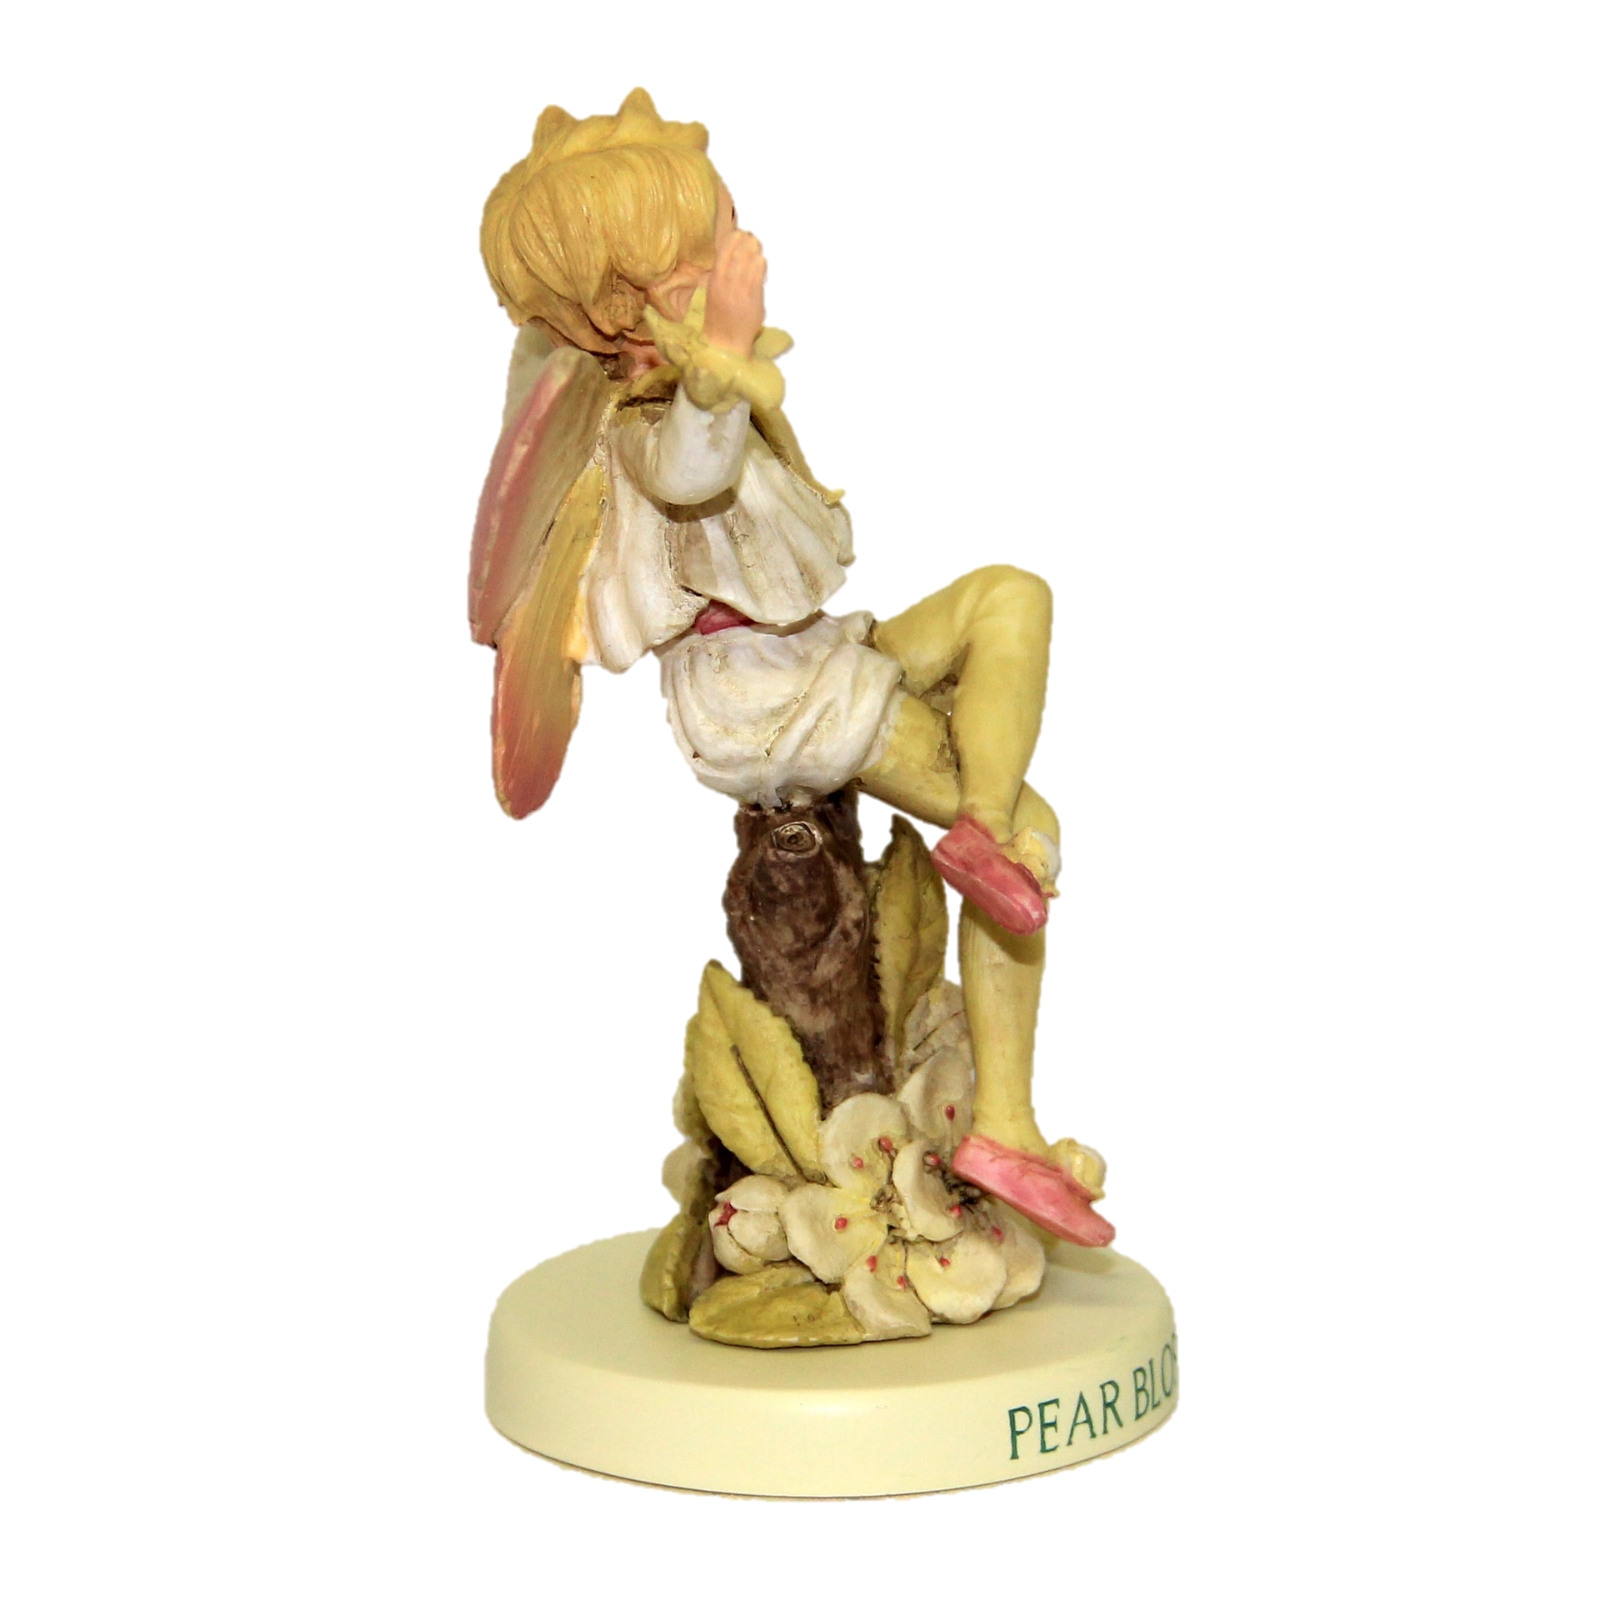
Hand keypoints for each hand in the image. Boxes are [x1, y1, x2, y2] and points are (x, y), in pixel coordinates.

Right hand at [702, 230, 765, 358]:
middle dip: (746, 241)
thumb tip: (731, 257)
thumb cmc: (719, 319)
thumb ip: (721, 276)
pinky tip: (761, 262)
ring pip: (749, 260)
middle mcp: (726, 282)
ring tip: (757, 247)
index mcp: (714, 280)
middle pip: (737, 252)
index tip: (740, 234)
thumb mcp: (714, 293)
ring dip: (754, 250)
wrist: (725, 343)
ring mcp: (740, 289)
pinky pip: (758, 273)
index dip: (732, 239)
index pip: (723, 251)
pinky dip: (760, 264)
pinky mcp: (753, 297)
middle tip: (752, 238)